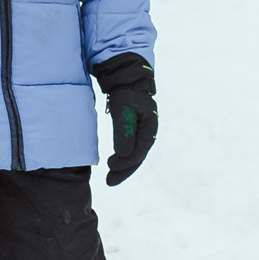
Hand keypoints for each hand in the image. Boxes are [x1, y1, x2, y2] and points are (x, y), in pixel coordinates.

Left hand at [92, 53, 156, 186]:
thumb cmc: (125, 91)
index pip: (140, 150)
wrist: (126, 78)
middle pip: (138, 156)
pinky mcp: (134, 130)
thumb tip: (124, 155)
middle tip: (109, 181)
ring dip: (123, 167)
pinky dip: (123, 158)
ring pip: (135, 154)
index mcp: (149, 126)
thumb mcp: (122, 108)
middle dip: (125, 170)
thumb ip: (123, 131)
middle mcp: (148, 131)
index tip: (110, 166)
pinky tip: (114, 164)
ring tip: (110, 177)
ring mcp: (142, 131)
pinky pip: (131, 149)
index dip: (126, 162)